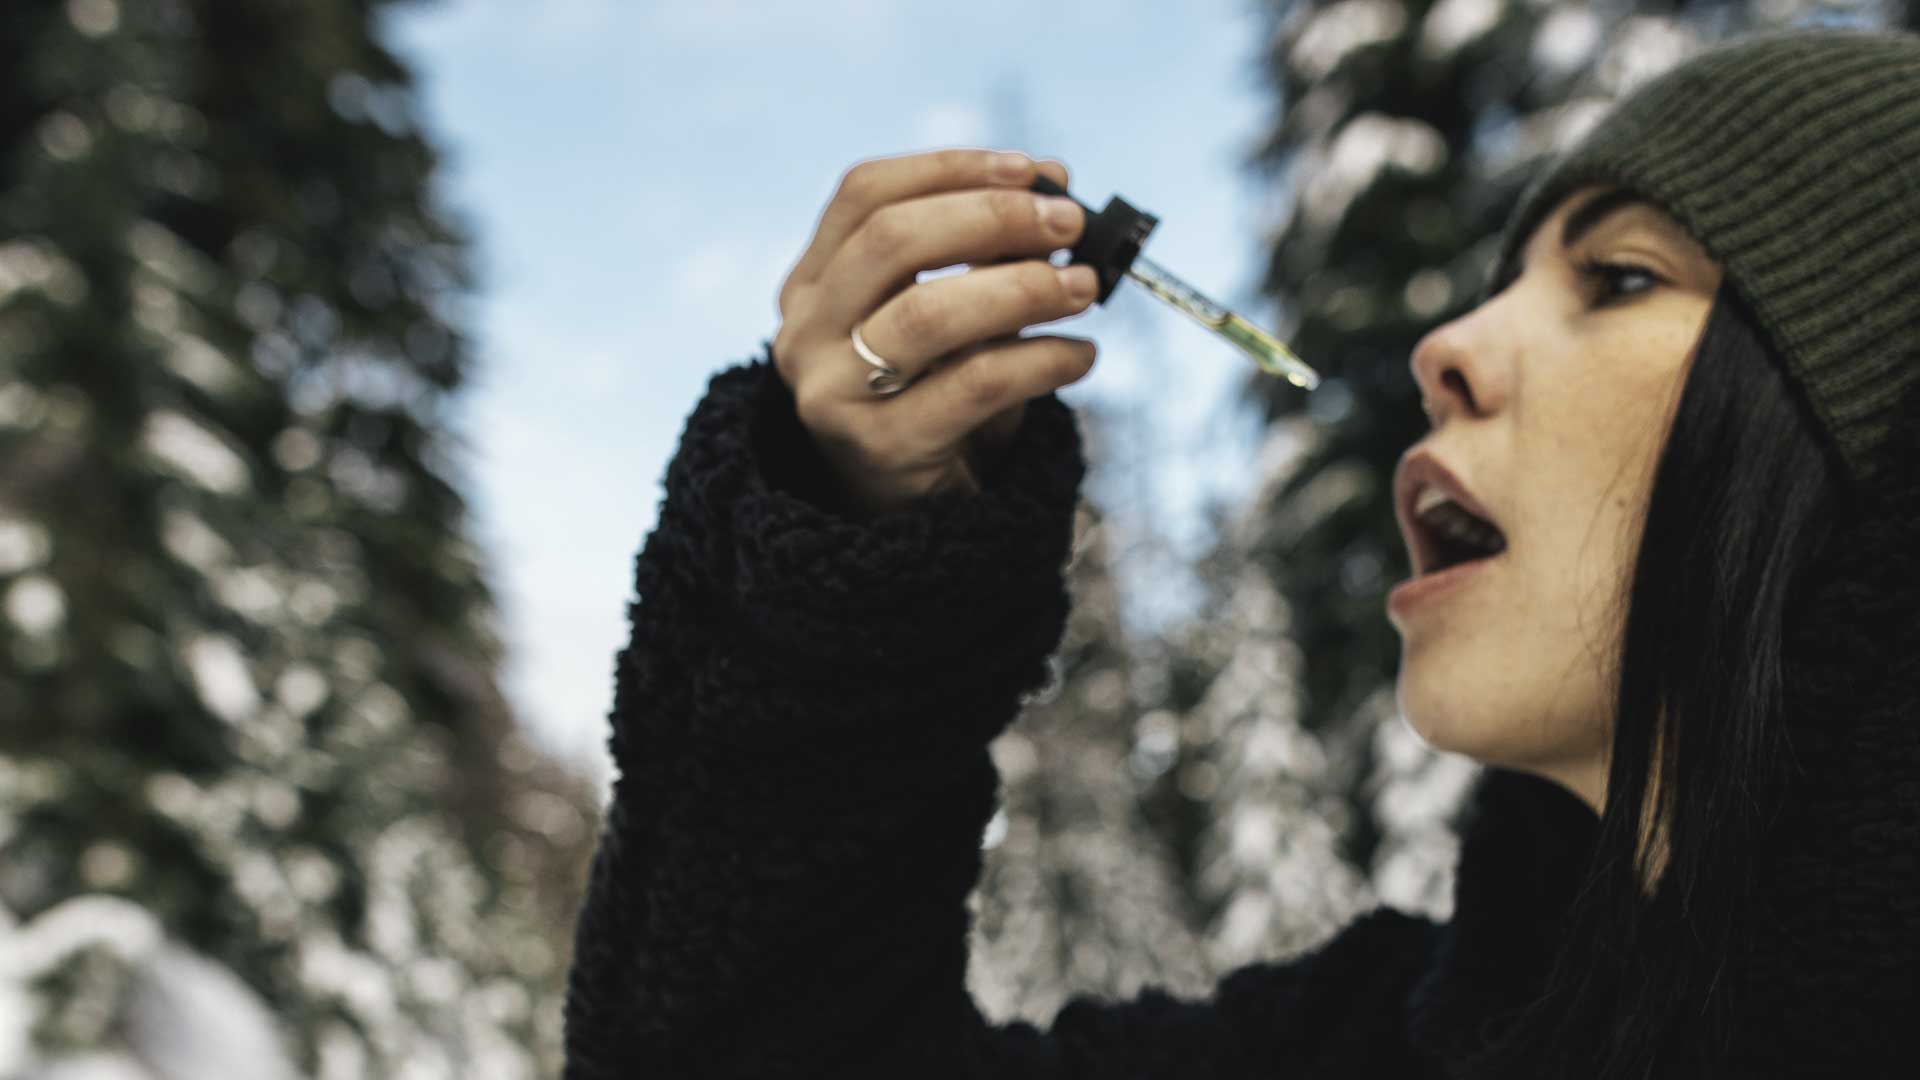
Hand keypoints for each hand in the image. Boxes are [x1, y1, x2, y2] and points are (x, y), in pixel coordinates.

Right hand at [769, 148, 1097, 517]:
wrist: (905, 515)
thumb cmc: (931, 398)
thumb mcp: (946, 318)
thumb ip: (985, 253)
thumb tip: (1055, 182)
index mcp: (812, 282)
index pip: (863, 193)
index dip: (949, 167)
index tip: (1030, 167)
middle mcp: (806, 331)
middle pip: (892, 241)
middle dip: (992, 217)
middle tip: (1069, 224)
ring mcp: (833, 392)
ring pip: (929, 313)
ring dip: (1022, 287)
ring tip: (1083, 287)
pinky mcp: (880, 447)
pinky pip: (974, 384)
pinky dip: (1042, 360)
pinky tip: (1080, 356)